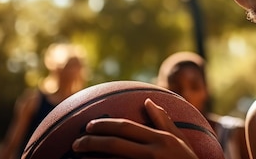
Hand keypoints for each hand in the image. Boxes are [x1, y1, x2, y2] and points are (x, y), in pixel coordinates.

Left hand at [72, 98, 198, 158]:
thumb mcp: (179, 141)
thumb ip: (163, 122)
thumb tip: (147, 102)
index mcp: (160, 140)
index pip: (126, 127)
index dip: (105, 125)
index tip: (89, 126)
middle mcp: (152, 153)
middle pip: (115, 144)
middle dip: (91, 141)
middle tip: (76, 142)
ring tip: (78, 158)